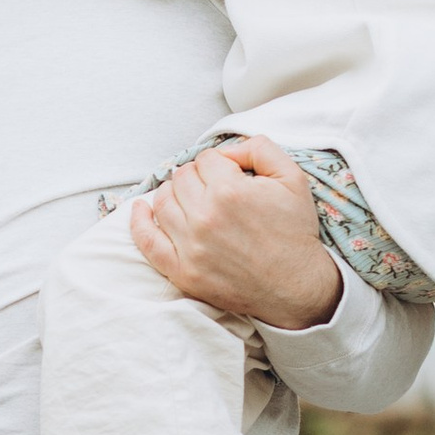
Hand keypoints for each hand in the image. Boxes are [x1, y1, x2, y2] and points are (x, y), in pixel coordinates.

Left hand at [128, 136, 342, 331]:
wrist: (296, 286)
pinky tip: (140, 209)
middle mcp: (205, 217)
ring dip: (174, 195)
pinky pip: (147, 240)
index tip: (231, 177)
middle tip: (215, 191)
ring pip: (162, 201)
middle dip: (198, 178)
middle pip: (181, 177)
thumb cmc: (294, 232)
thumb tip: (226, 151)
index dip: (220, 164)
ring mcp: (190, 246)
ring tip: (192, 201)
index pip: (206, 159)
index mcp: (230, 191)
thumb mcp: (292, 178)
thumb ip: (259, 148)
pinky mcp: (182, 271)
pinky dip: (138, 221)